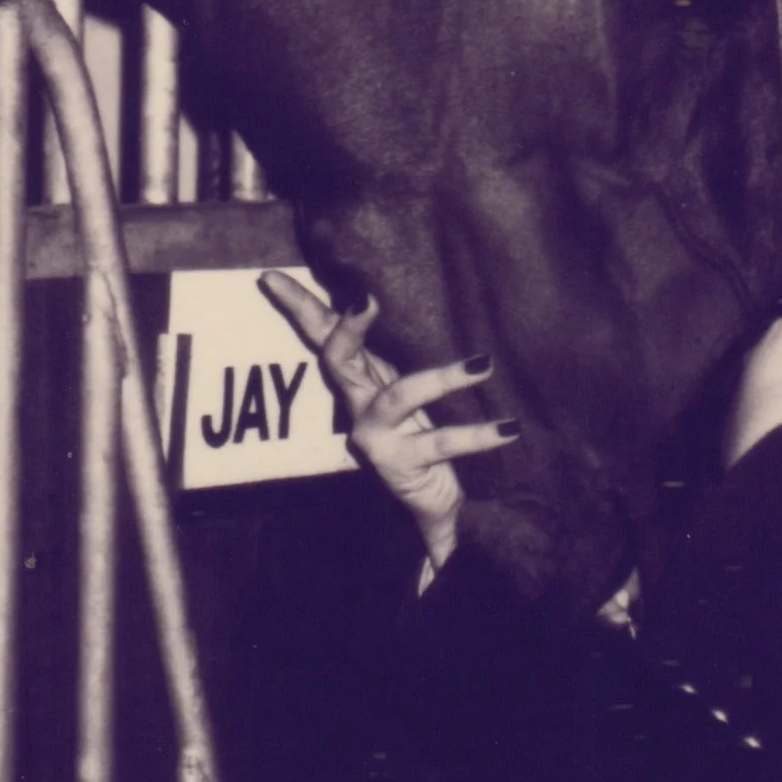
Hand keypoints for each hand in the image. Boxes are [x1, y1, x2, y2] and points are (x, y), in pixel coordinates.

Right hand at [260, 273, 515, 570]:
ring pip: (400, 397)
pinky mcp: (402, 464)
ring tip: (483, 363)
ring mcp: (377, 436)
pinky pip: (442, 444)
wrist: (428, 503)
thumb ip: (401, 354)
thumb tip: (397, 298)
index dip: (298, 306)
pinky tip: (510, 427)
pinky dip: (479, 435)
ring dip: (442, 378)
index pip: (323, 335)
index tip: (271, 277)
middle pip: (339, 360)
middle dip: (347, 329)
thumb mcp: (406, 392)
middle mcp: (359, 405)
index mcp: (360, 379)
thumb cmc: (418, 434)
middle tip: (365, 300)